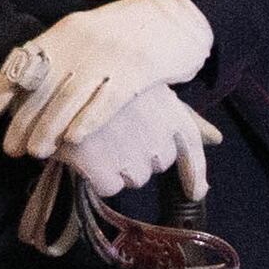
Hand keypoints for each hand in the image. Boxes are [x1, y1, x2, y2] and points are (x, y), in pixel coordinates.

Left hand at [0, 0, 210, 162]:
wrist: (176, 15)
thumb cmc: (124, 33)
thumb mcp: (85, 34)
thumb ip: (58, 54)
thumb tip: (21, 81)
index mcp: (66, 33)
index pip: (26, 60)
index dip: (5, 86)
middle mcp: (82, 43)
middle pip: (44, 86)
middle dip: (24, 120)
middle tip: (12, 148)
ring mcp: (110, 56)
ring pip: (70, 97)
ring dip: (50, 128)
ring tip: (37, 152)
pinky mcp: (137, 70)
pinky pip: (107, 100)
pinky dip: (87, 120)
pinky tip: (74, 140)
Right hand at [61, 85, 213, 203]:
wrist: (51, 77)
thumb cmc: (101, 83)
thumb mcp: (146, 91)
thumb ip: (184, 118)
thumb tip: (217, 139)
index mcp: (167, 107)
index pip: (190, 146)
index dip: (194, 173)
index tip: (196, 191)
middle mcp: (152, 129)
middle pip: (157, 165)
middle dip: (140, 158)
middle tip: (116, 139)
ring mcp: (125, 147)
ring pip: (134, 179)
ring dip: (118, 169)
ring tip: (97, 145)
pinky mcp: (97, 161)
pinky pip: (109, 187)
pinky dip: (97, 178)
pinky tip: (85, 157)